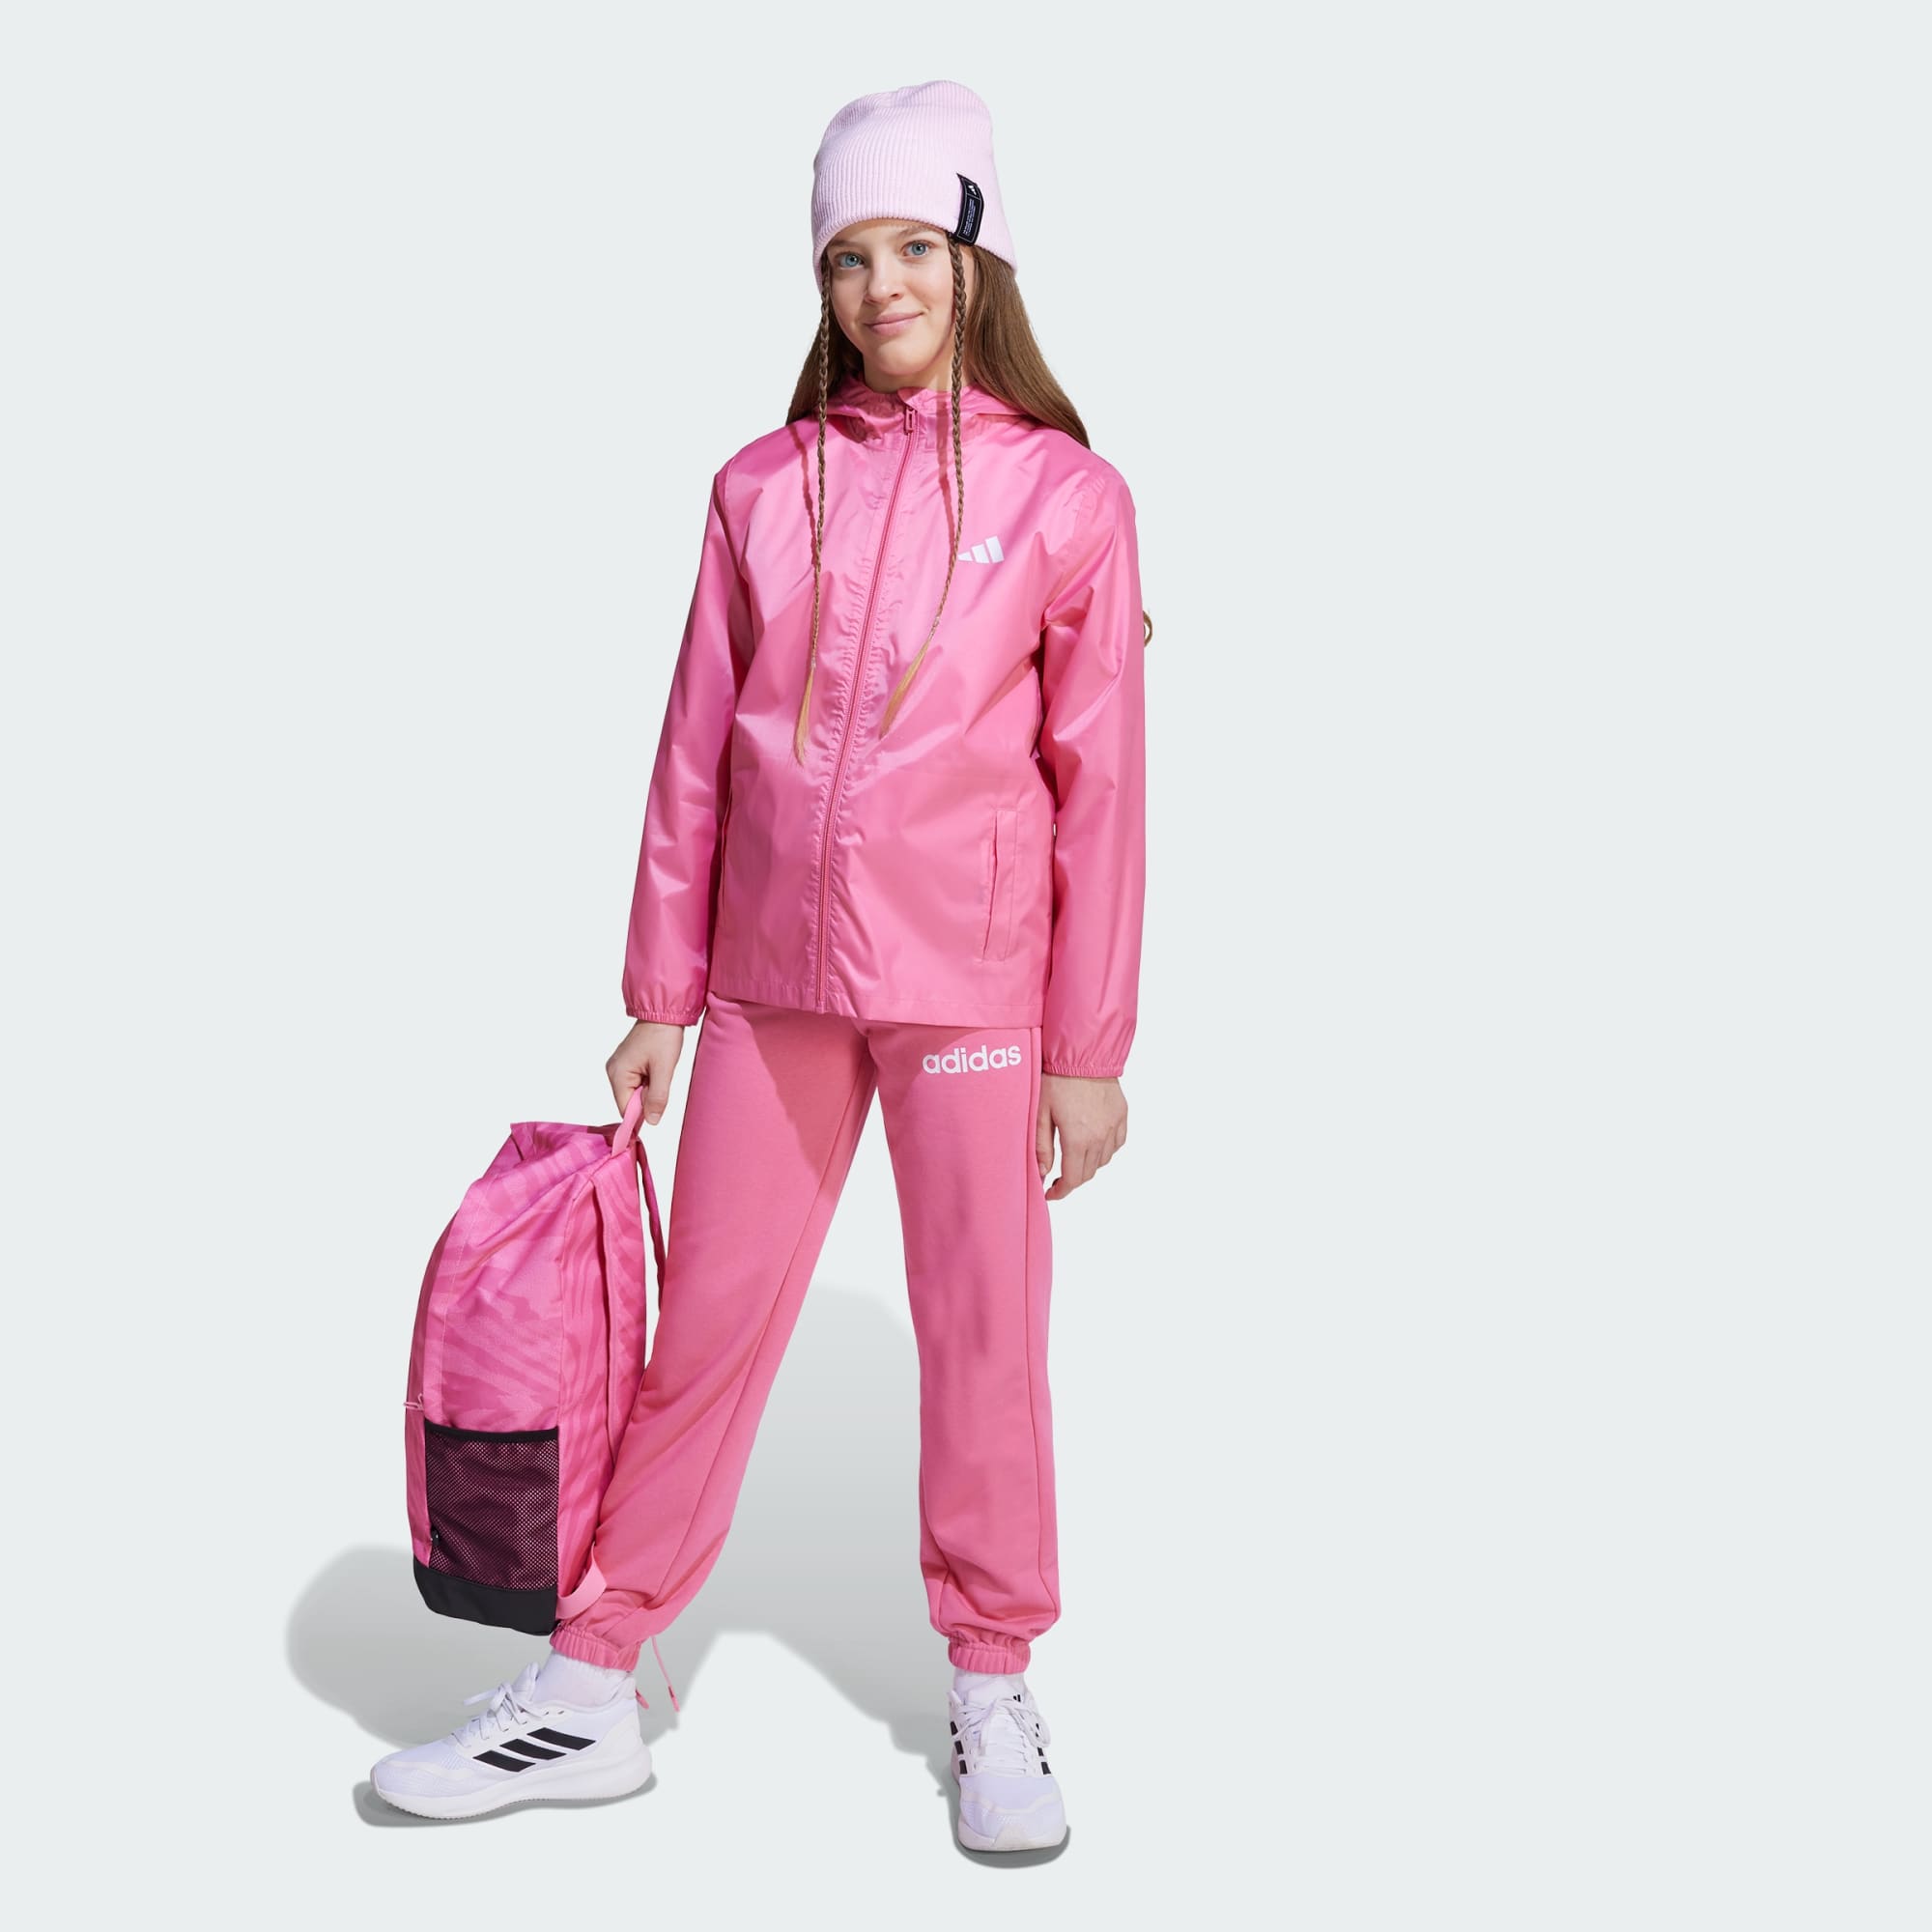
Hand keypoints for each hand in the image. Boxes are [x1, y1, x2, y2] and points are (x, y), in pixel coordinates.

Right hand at [607, 1020, 687, 1125]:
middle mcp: (613, 1071)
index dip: (641, 1115)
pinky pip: (636, 1082)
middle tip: (660, 1081)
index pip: (625, 1109)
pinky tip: (655, 1069)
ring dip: (649, 1090)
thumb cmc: (663, 1036)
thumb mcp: (664, 1069)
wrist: (664, 1013)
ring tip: (659, 1072)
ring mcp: (619, 1067)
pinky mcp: (627, 1063)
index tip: (656, 1112)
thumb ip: (657, 1098)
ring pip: (634, 1092)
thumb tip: (652, 1122)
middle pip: (629, 1101)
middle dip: (646, 1099)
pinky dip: (648, 1082)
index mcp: (618, 1073)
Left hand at [1036, 1072, 1127, 1198]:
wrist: (1083, 1052)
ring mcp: (1113, 1127)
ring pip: (1103, 1160)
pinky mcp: (1121, 1115)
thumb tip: (1042, 1173)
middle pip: (1088, 1174)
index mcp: (1077, 1139)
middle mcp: (1099, 1137)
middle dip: (1072, 1180)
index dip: (1060, 1192)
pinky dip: (1106, 1149)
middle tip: (1058, 1177)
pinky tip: (1094, 1142)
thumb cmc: (1057, 1079)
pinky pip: (1117, 1143)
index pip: (1072, 1180)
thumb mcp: (1040, 1113)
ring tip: (1073, 1156)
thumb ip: (1041, 1147)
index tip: (1050, 1193)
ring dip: (1088, 1164)